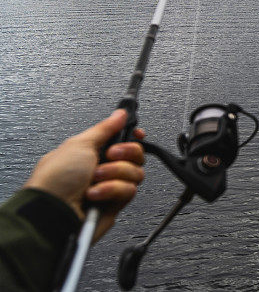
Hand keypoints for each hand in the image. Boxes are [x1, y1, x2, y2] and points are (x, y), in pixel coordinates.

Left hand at [23, 109, 145, 242]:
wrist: (53, 212)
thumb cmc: (56, 179)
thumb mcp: (80, 144)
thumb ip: (105, 128)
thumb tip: (120, 114)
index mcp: (93, 151)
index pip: (123, 139)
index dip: (133, 136)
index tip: (137, 133)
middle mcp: (103, 168)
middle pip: (136, 154)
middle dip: (125, 153)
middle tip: (110, 155)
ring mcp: (110, 186)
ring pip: (136, 173)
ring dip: (115, 173)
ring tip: (95, 180)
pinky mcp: (115, 204)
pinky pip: (129, 191)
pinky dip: (112, 190)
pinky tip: (96, 194)